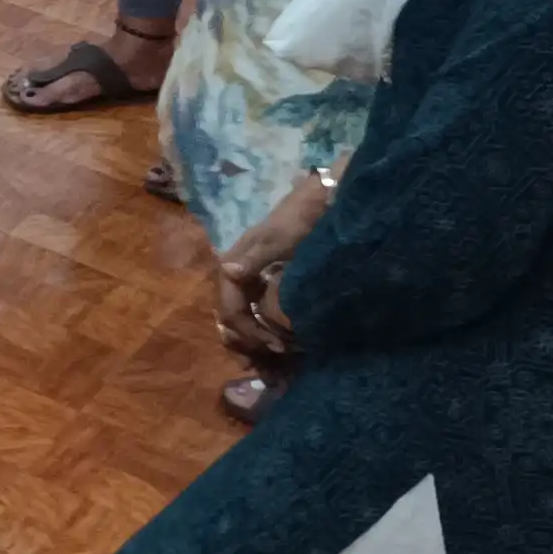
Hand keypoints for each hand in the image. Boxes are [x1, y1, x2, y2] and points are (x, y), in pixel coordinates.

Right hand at [212, 171, 336, 359]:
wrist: (324, 198)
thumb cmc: (303, 218)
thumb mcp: (281, 238)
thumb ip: (255, 257)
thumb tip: (228, 273)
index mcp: (237, 260)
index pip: (229, 305)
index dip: (247, 329)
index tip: (276, 346)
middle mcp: (240, 267)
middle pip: (230, 310)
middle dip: (245, 336)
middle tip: (270, 355)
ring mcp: (253, 270)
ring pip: (241, 308)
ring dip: (251, 331)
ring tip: (272, 350)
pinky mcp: (267, 271)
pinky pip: (255, 302)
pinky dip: (261, 320)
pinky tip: (278, 331)